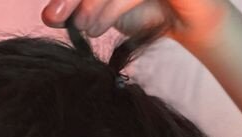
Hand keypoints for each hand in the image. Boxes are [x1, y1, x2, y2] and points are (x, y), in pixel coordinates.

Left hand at [40, 0, 229, 46]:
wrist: (192, 21)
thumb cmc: (146, 8)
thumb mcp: (105, 7)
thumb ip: (79, 6)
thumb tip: (50, 14)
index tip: (51, 11)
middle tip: (54, 17)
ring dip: (90, 4)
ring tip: (84, 29)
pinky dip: (110, 8)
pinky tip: (97, 27)